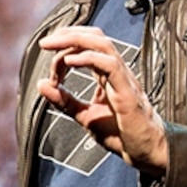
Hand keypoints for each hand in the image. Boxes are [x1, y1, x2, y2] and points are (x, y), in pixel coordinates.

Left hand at [40, 24, 169, 177]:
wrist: (144, 152)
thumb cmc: (122, 134)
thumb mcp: (85, 115)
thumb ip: (64, 101)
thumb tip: (42, 85)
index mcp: (107, 74)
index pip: (88, 45)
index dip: (65, 49)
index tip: (49, 68)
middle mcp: (116, 72)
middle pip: (95, 37)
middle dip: (68, 34)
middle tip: (45, 42)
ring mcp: (123, 79)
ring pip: (102, 45)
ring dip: (75, 41)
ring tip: (53, 46)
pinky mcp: (127, 92)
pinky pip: (110, 66)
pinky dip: (88, 59)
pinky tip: (70, 61)